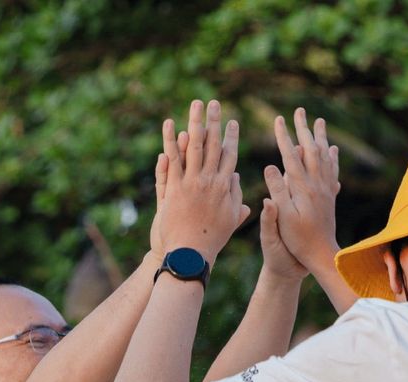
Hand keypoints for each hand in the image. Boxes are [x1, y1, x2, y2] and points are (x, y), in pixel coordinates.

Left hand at [154, 99, 249, 264]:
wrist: (192, 253)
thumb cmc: (212, 240)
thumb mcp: (231, 219)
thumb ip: (237, 197)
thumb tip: (237, 177)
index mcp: (225, 187)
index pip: (230, 156)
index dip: (231, 137)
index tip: (232, 122)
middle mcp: (210, 181)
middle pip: (213, 145)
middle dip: (215, 121)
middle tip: (214, 103)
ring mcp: (192, 183)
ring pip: (194, 146)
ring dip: (195, 122)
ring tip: (195, 104)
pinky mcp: (175, 188)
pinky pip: (173, 159)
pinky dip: (171, 141)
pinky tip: (170, 125)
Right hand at [263, 107, 340, 275]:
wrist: (321, 255)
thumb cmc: (298, 240)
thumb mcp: (282, 218)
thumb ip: (277, 191)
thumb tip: (270, 167)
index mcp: (302, 188)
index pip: (291, 156)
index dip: (284, 136)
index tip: (278, 119)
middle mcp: (316, 184)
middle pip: (310, 150)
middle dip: (304, 129)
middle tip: (300, 111)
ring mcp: (325, 189)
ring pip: (324, 156)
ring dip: (320, 137)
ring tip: (319, 122)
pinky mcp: (330, 197)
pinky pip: (332, 170)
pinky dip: (332, 157)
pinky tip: (333, 150)